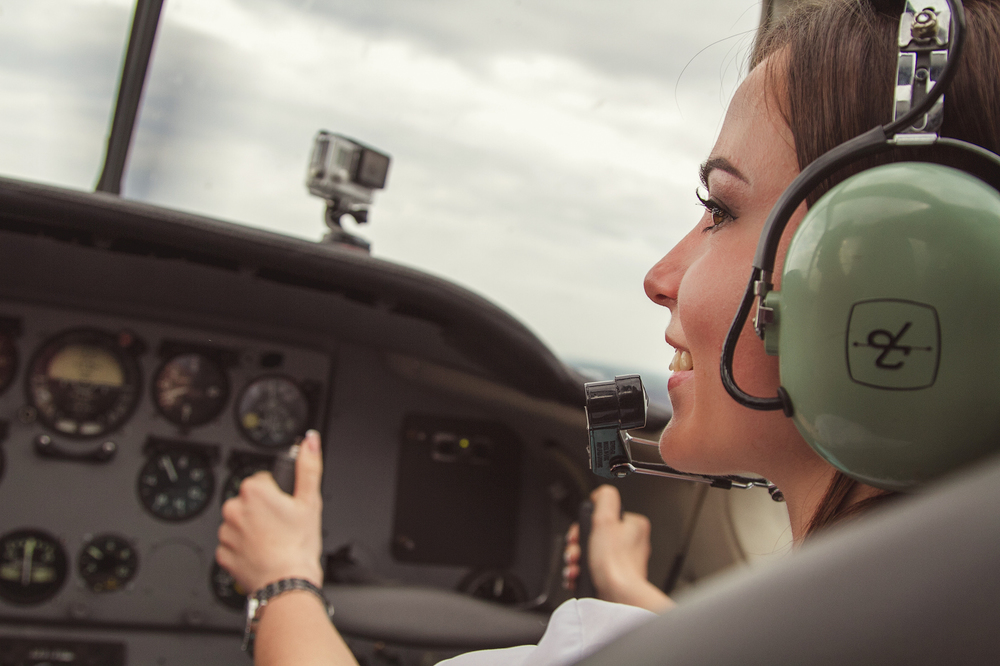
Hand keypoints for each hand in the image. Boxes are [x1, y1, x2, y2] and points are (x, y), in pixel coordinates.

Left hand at [216, 430, 324, 592]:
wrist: (286, 584)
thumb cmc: (298, 546)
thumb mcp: (310, 501)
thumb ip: (309, 466)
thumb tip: (310, 441)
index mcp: (254, 491)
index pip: (263, 481)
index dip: (278, 494)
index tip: (286, 508)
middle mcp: (234, 508)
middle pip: (251, 501)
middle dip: (264, 511)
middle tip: (282, 526)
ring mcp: (226, 532)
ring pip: (241, 522)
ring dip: (254, 528)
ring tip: (273, 542)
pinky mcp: (223, 553)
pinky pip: (234, 544)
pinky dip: (245, 547)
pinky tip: (262, 553)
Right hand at [563, 485, 673, 611]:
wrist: (618, 597)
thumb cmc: (615, 564)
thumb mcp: (606, 519)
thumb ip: (604, 498)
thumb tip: (599, 495)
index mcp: (633, 526)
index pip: (602, 516)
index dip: (584, 525)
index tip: (580, 533)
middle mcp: (630, 544)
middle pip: (593, 535)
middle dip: (578, 546)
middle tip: (576, 552)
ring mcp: (621, 562)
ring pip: (590, 554)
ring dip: (576, 560)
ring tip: (575, 567)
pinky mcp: (613, 579)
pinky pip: (591, 571)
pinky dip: (580, 573)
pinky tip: (577, 576)